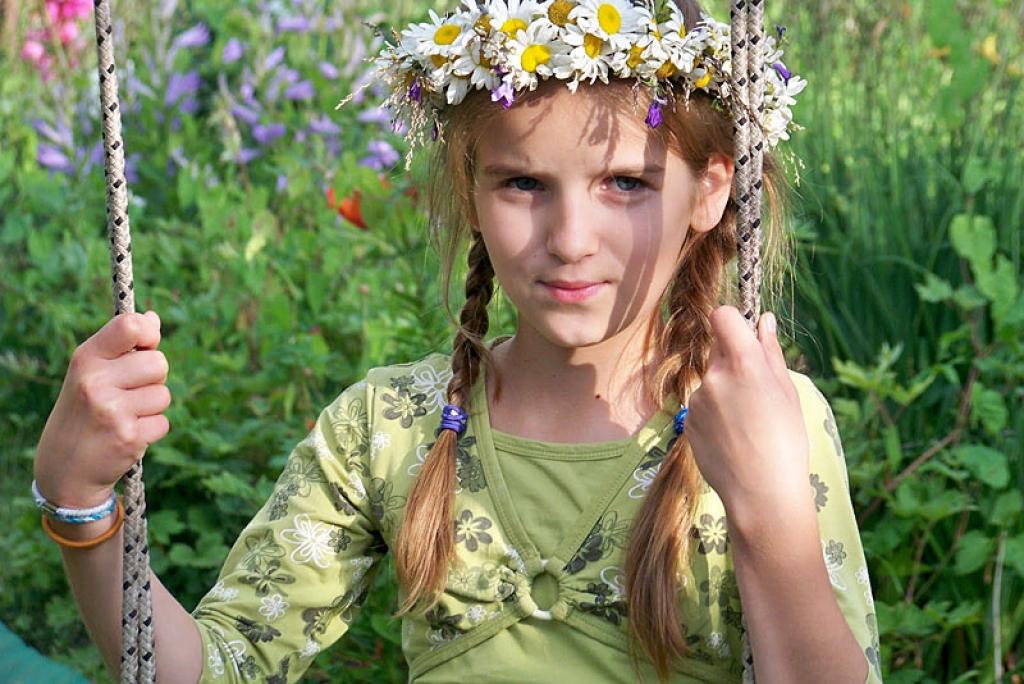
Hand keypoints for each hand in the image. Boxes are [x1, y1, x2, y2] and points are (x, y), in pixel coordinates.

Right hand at [33, 311, 171, 508]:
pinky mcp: (128, 437)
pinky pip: (163, 422)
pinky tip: (128, 434)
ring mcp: (112, 411)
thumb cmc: (85, 410)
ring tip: (125, 415)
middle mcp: (95, 382)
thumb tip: (152, 318)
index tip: (145, 345)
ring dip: (152, 406)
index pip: (130, 326)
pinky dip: (151, 429)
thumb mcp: (92, 372)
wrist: (65, 466)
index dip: (148, 334)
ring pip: (163, 395)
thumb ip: (123, 346)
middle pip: (159, 363)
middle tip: (129, 392)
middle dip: (153, 378)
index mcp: (86, 359)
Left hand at [684, 306, 810, 530]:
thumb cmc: (785, 441)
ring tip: (747, 424)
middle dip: (733, 362)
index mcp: (743, 364)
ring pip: (710, 381)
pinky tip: (732, 438)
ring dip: (724, 391)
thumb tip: (764, 320)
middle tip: (757, 392)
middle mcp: (714, 377)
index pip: (722, 316)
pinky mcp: (687, 421)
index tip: (744, 335)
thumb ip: (770, 352)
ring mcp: (696, 400)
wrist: (761, 493)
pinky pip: (701, 405)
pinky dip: (714, 414)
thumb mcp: (787, 393)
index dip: (732, 320)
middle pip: (718, 351)